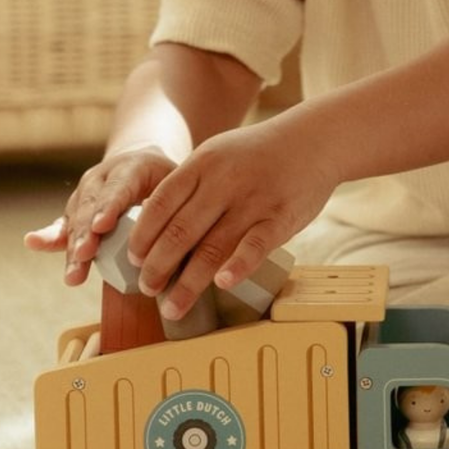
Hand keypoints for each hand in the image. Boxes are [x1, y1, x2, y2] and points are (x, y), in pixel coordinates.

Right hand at [24, 145, 176, 285]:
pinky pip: (62, 225)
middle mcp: (102, 178)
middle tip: (85, 254)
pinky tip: (34, 242)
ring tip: (74, 272)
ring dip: (74, 247)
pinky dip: (50, 237)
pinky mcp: (75, 210)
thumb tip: (185, 241)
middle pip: (91, 207)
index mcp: (131, 167)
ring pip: (76, 220)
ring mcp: (86, 193)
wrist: (141, 160)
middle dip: (87, 233)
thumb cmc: (168, 177)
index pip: (119, 188)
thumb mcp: (178, 181)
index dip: (109, 207)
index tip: (102, 226)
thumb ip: (178, 206)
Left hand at [127, 116, 337, 319]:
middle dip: (158, 267)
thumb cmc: (260, 153)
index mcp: (203, 164)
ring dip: (188, 283)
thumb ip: (192, 184)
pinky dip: (237, 267)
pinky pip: (255, 246)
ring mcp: (254, 200)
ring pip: (213, 248)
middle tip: (148, 290)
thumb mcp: (219, 154)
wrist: (316, 140)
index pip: (160, 204)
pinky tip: (221, 285)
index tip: (132, 260)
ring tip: (172, 307)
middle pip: (180, 231)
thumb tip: (156, 227)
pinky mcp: (281, 217)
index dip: (142, 236)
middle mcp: (224, 182)